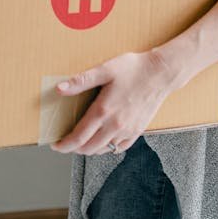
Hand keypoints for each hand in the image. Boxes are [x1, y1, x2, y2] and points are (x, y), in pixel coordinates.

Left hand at [49, 49, 173, 155]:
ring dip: (89, 149)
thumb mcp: (105, 70)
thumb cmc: (133, 68)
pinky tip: (104, 139)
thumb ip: (81, 81)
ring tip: (83, 140)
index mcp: (103, 111)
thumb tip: (59, 89)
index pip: (78, 137)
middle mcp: (114, 126)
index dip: (64, 144)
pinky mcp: (137, 131)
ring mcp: (127, 131)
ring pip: (103, 150)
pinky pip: (118, 148)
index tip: (56, 145)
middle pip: (88, 148)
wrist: (161, 73)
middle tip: (67, 141)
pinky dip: (107, 148)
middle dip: (74, 148)